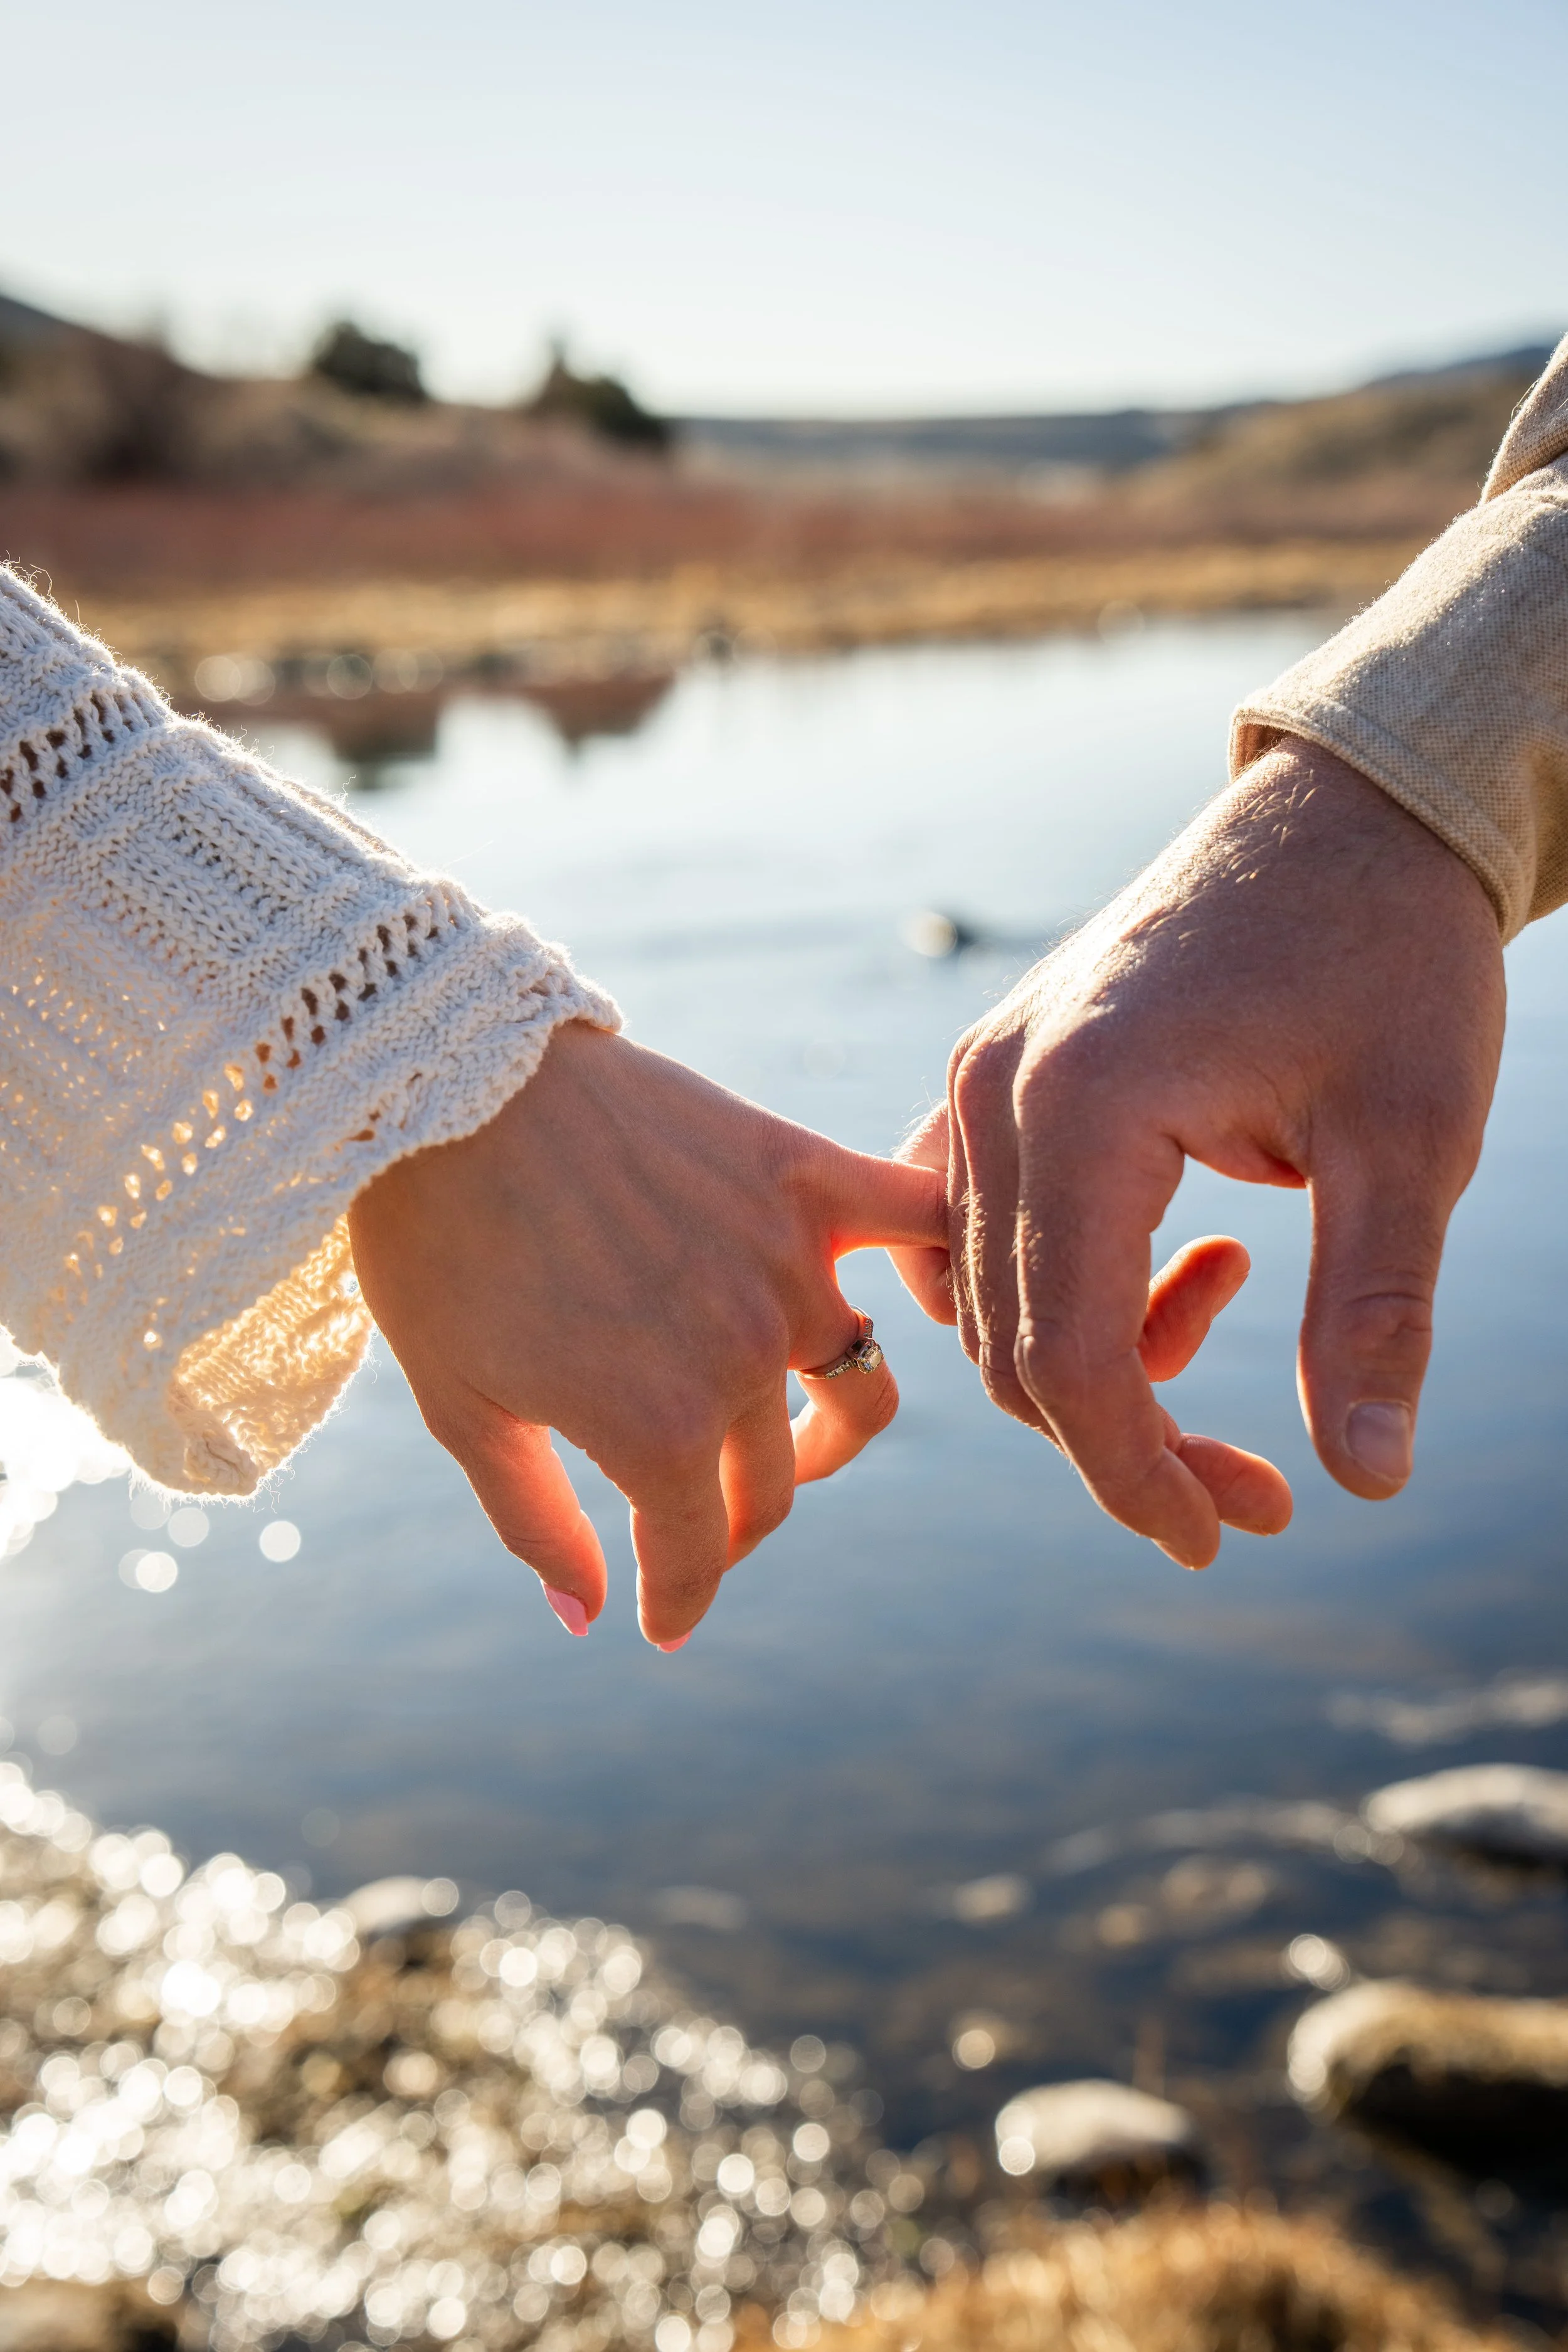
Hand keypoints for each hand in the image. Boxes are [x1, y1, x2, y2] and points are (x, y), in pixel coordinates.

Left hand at [348, 1024, 943, 1643]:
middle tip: (696, 1518)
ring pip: (859, 1388)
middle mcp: (744, 1357)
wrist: (448, 1083)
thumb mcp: (462, 1408)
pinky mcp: (805, 1176)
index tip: (665, 1621)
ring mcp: (788, 1264)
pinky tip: (921, 1293)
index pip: (699, 1553)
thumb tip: (589, 1620)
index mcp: (657, 1429)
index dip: (679, 1599)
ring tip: (795, 1434)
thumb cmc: (434, 1249)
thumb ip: (536, 1525)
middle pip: (774, 1481)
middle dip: (732, 1523)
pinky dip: (937, 1263)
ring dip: (831, 1432)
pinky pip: (917, 1227)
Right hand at [893, 739, 1504, 1566]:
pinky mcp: (998, 1068)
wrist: (1351, 814)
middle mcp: (999, 1090)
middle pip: (1016, 1346)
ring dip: (1090, 1365)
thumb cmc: (1394, 961)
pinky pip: (973, 1225)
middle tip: (1262, 1491)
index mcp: (1085, 1104)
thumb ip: (1374, 1312)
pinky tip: (1169, 1265)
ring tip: (1222, 1331)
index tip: (1230, 1538)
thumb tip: (1365, 1482)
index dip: (1139, 1474)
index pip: (1069, 1355)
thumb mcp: (1413, 1141)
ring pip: (985, 1297)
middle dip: (1129, 1442)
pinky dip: (1050, 1287)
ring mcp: (983, 1074)